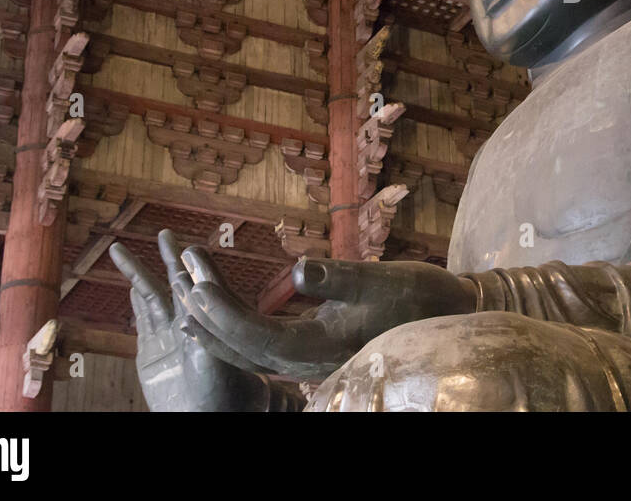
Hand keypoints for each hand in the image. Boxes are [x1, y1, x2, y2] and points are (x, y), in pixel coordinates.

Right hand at [111, 231, 272, 411]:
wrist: (200, 417)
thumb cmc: (223, 393)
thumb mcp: (218, 354)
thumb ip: (208, 324)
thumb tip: (200, 288)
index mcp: (210, 320)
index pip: (202, 283)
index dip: (194, 262)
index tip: (185, 243)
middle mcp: (189, 323)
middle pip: (176, 281)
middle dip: (169, 257)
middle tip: (164, 233)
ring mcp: (168, 336)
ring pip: (150, 296)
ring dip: (137, 273)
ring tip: (118, 250)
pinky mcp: (150, 352)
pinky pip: (142, 320)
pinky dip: (135, 301)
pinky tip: (131, 286)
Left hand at [175, 245, 476, 379]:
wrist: (448, 316)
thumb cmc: (417, 295)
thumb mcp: (380, 280)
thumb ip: (339, 278)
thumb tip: (300, 269)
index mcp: (319, 348)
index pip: (255, 335)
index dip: (223, 311)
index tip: (195, 282)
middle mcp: (307, 360)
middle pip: (243, 345)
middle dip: (209, 312)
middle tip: (182, 274)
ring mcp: (309, 357)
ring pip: (249, 348)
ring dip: (217, 322)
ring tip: (185, 298)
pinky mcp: (313, 347)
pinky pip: (263, 343)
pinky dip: (236, 326)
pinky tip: (221, 311)